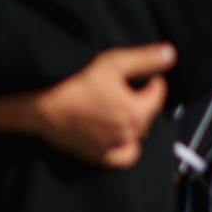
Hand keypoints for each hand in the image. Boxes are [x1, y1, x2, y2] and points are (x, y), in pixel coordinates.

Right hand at [23, 42, 175, 167]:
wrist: (40, 107)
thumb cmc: (74, 84)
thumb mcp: (112, 63)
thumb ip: (145, 59)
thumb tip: (171, 54)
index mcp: (137, 111)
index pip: (157, 92)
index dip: (152, 79)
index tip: (145, 73)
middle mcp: (130, 133)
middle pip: (147, 113)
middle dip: (142, 99)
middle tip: (127, 87)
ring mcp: (115, 147)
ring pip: (137, 134)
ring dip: (135, 121)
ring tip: (121, 107)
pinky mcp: (101, 157)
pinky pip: (125, 156)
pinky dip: (127, 147)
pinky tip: (120, 135)